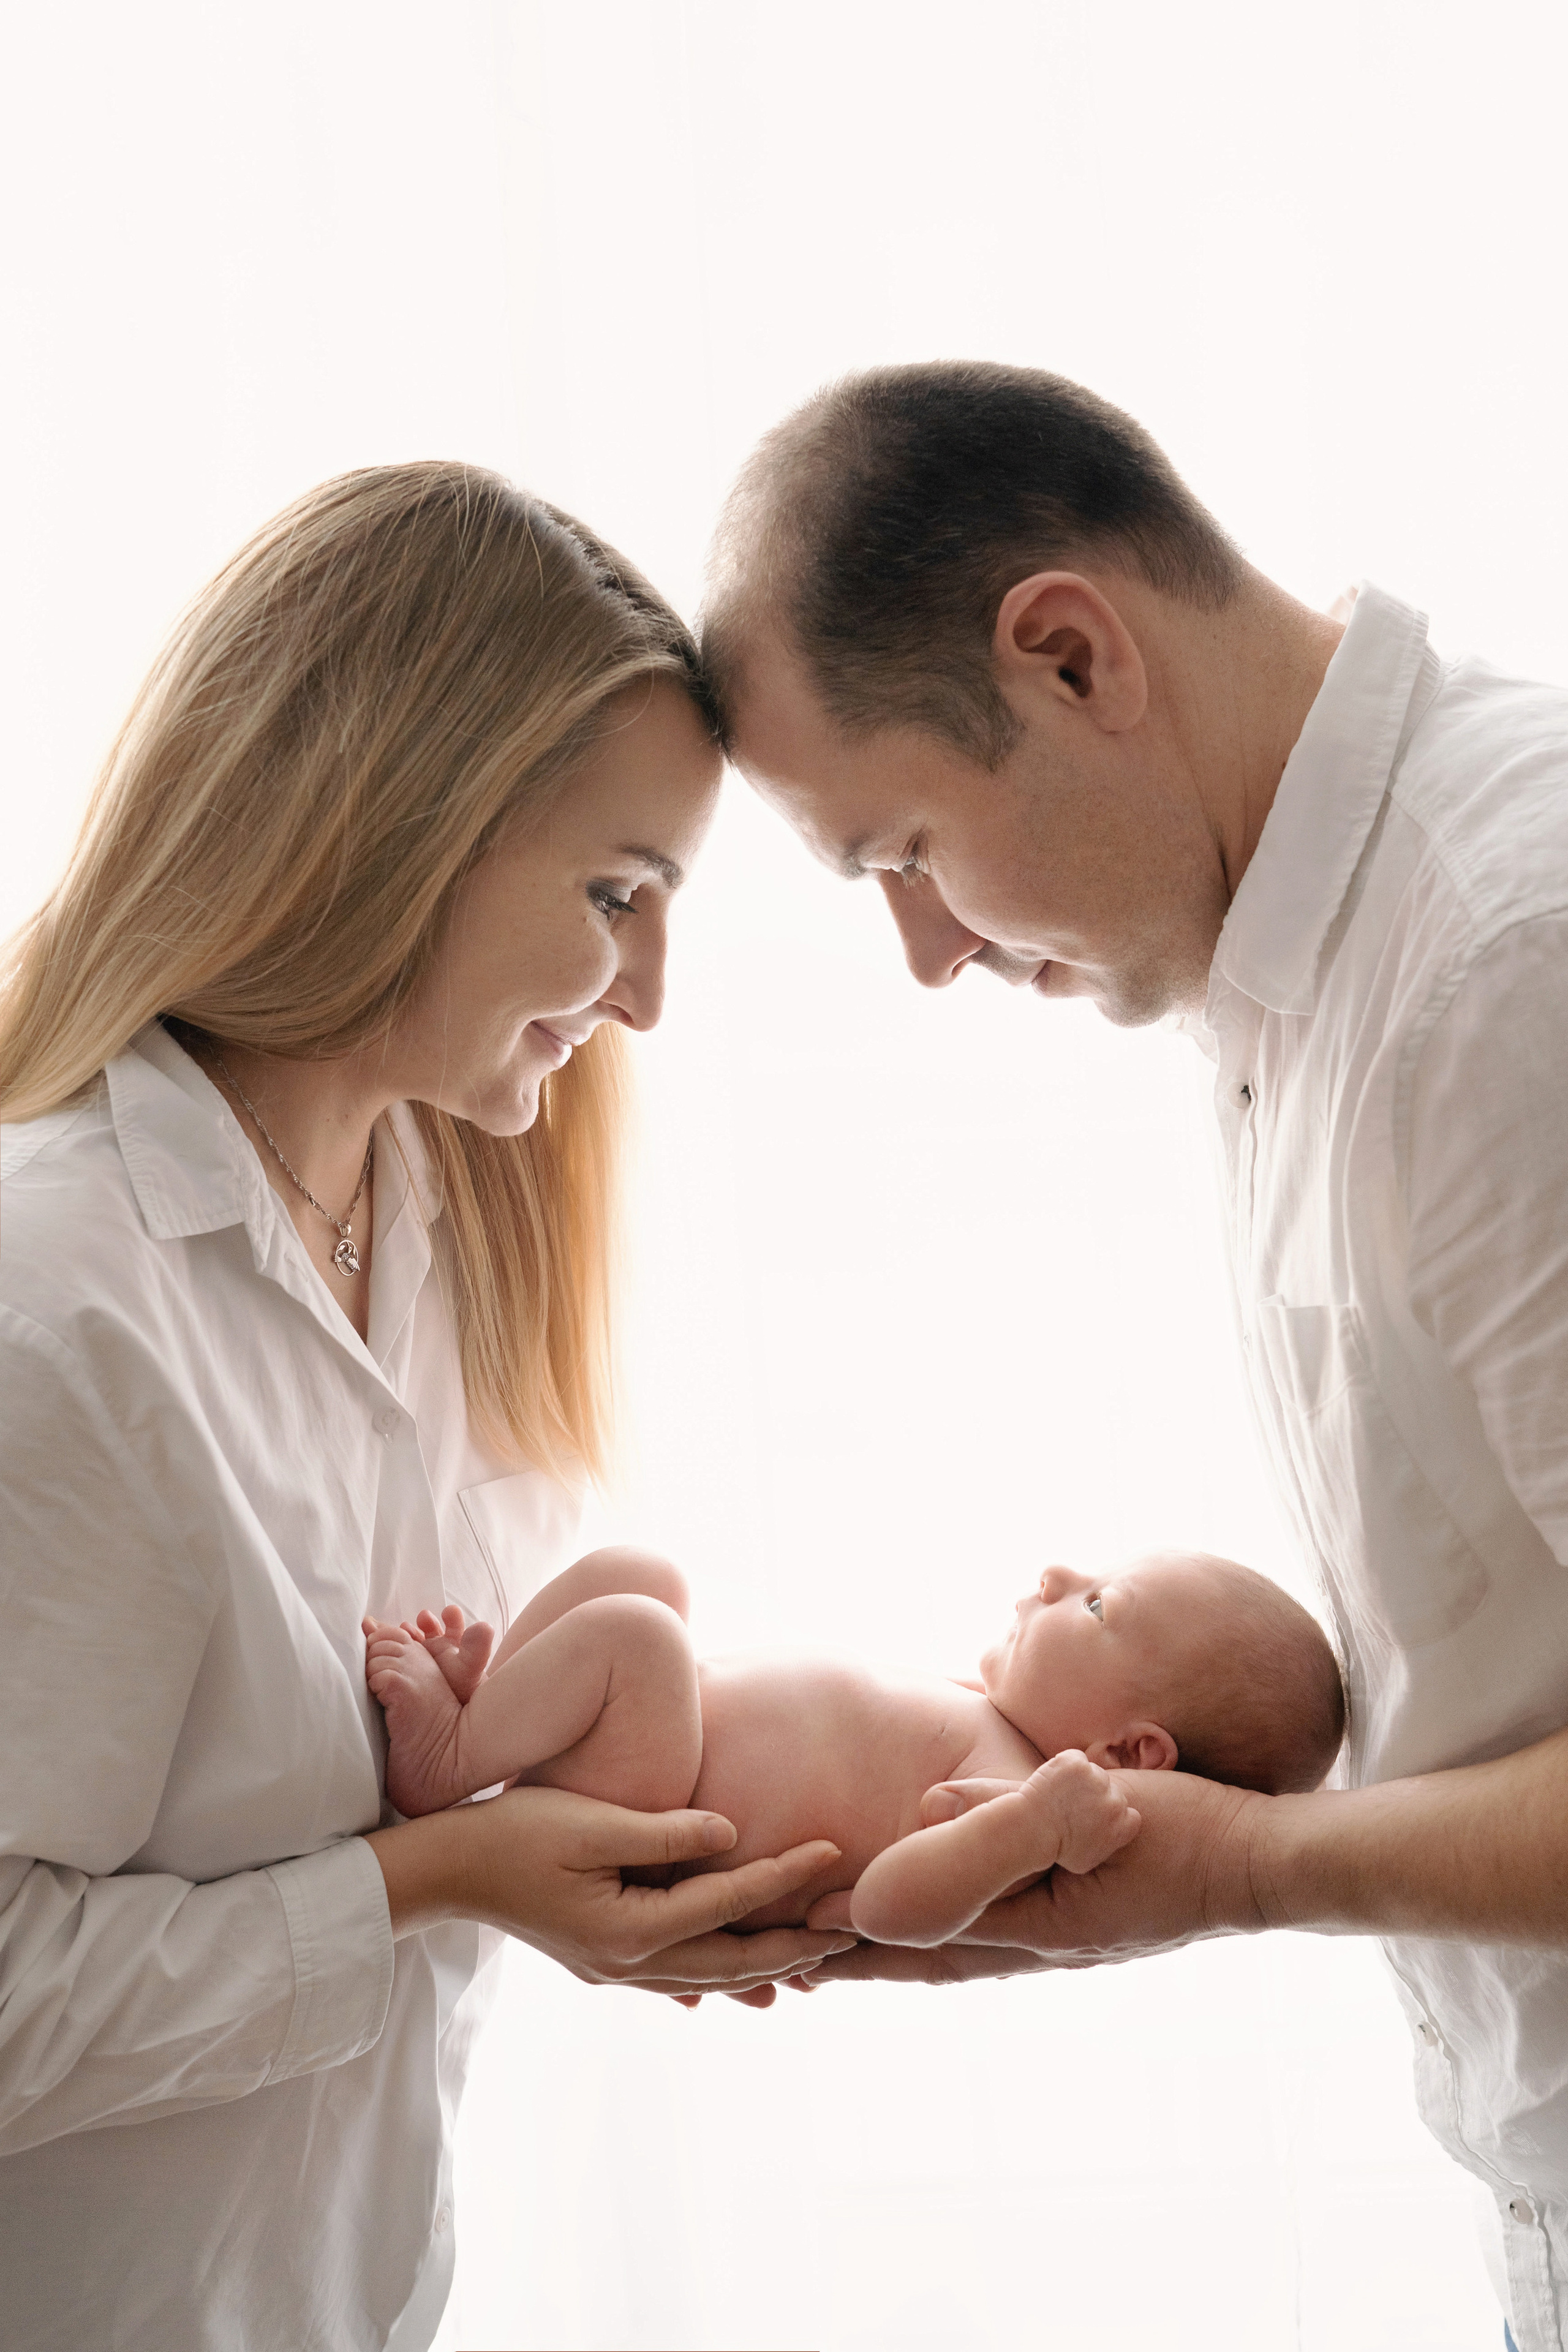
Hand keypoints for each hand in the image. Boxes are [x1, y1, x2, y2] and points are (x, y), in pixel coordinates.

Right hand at [366, 1783, 856, 1997]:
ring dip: (766, 1964)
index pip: (728, 1902)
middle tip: (854, 1926)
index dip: (785, 1875)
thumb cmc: (511, 1834)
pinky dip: (719, 1974)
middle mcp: (629, 1963)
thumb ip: (661, 1832)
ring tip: (818, 1953)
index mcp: (629, 1929)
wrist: (447, 1871)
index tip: (834, 1850)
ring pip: (710, 1975)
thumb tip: (730, 1832)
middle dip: (796, 1943)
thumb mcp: (587, 1822)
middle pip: (732, 1959)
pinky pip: (678, 1976)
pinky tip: (743, 1981)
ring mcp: (615, 1970)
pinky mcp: (604, 1961)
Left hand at [801, 1769, 1265, 1984]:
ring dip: (896, 1952)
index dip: (854, 1925)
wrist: (1261, 1862)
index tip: (793, 1921)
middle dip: (860, 1958)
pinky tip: (936, 1927)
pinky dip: (947, 1936)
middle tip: (790, 1959)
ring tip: (838, 1951)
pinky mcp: (1076, 1923)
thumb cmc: (1181, 1835)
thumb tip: (930, 1803)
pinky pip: (992, 1935)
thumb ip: (1012, 1809)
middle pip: (926, 1955)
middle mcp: (1036, 1944)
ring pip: (955, 1949)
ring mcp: (1058, 1939)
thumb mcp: (1095, 1813)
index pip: (920, 1930)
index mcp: (1032, 1926)